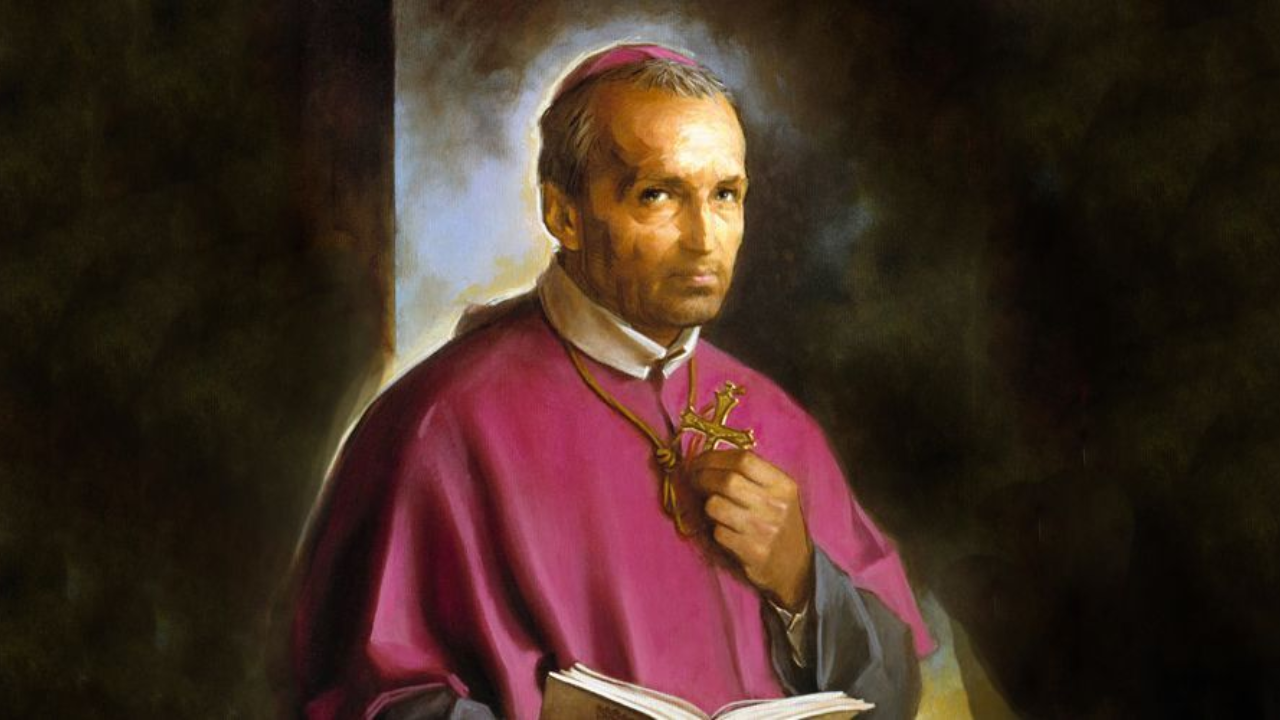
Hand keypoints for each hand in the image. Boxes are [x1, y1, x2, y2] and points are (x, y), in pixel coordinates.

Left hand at [689, 449, 814, 609]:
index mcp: (783, 485)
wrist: (796, 568)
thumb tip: (707, 461)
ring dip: (706, 505)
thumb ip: (751, 476)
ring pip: (716, 505)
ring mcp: (764, 530)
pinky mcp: (753, 552)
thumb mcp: (779, 495)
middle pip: (726, 480)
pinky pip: (717, 532)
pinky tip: (720, 529)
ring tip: (709, 507)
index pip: (744, 459)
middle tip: (692, 481)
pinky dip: (713, 530)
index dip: (714, 458)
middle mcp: (775, 505)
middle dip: (701, 477)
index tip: (698, 462)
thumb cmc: (781, 525)